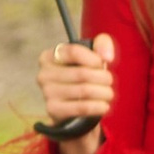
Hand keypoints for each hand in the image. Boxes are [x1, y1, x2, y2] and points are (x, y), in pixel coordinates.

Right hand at [36, 30, 116, 153]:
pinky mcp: (54, 110)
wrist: (73, 107)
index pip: (74, 52)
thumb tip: (106, 56)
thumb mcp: (91, 56)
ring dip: (104, 93)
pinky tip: (104, 106)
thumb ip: (101, 44)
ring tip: (108, 93)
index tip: (103, 64)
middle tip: (109, 82)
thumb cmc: (82, 76)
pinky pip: (82, 107)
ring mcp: (47, 93)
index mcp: (49, 56)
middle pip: (82, 73)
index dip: (94, 59)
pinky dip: (98, 106)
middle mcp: (44, 74)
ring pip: (85, 90)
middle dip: (103, 78)